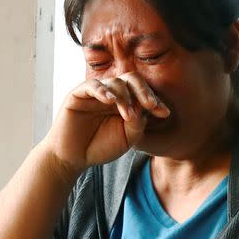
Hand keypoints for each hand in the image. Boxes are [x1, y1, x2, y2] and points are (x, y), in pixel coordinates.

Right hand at [43, 72, 169, 179]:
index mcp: (127, 103)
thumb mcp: (128, 138)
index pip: (143, 93)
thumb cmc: (100, 147)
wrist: (73, 159)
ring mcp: (96, 93)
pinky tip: (111, 100)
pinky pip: (92, 85)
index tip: (164, 113)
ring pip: (115, 82)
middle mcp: (113, 94)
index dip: (155, 100)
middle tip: (151, 105)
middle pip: (132, 79)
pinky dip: (103, 90)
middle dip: (144, 91)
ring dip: (125, 97)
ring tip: (127, 115)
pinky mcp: (78, 95)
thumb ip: (138, 122)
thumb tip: (145, 106)